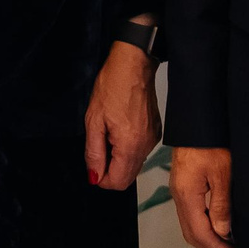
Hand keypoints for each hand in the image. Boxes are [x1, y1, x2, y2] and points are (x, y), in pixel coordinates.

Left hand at [85, 29, 160, 190]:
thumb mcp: (93, 120)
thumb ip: (93, 152)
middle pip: (128, 177)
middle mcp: (145, 146)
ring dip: (118, 159)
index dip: (101, 179)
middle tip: (98, 149)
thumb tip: (94, 175)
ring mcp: (152, 140)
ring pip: (134, 164)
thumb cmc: (113, 85)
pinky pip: (140, 151)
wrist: (133, 65)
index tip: (93, 168)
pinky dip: (128, 148)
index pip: (118, 182)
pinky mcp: (156, 132)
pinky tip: (119, 129)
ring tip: (108, 134)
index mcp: (130, 145)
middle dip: (110, 171)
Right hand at [170, 145, 236, 247]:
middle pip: (191, 234)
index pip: (200, 233)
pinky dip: (203, 227)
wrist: (197, 121)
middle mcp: (178, 196)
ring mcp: (179, 191)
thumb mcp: (223, 173)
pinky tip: (217, 225)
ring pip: (189, 226)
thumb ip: (221, 205)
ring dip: (207, 239)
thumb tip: (222, 231)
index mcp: (187, 195)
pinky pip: (190, 215)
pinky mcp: (183, 186)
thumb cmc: (210, 141)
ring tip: (227, 244)